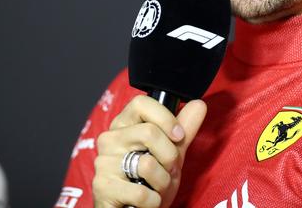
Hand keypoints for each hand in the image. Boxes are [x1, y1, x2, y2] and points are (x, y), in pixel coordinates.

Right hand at [92, 95, 206, 207]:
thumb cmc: (149, 181)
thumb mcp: (171, 153)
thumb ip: (185, 129)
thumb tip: (199, 104)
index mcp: (124, 125)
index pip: (141, 103)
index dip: (165, 118)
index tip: (178, 136)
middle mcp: (110, 139)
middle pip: (150, 132)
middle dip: (170, 156)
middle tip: (169, 170)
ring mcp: (104, 162)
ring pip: (147, 164)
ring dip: (162, 183)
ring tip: (156, 187)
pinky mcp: (102, 186)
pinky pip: (141, 193)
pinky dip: (153, 201)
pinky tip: (146, 201)